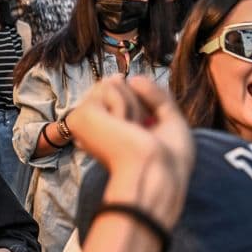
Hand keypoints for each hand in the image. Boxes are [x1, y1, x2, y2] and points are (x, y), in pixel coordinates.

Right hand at [63, 76, 193, 230]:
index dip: (142, 104)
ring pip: (115, 83)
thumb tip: (131, 78)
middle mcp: (96, 125)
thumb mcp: (171, 121)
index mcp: (112, 131)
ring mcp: (87, 120)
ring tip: (130, 132)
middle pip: (121, 84)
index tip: (146, 129)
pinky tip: (120, 128)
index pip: (124, 94)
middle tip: (140, 132)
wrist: (157, 173)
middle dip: (140, 103)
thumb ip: (156, 96)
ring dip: (133, 106)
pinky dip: (124, 106)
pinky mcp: (79, 116)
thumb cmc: (167, 159)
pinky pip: (110, 88)